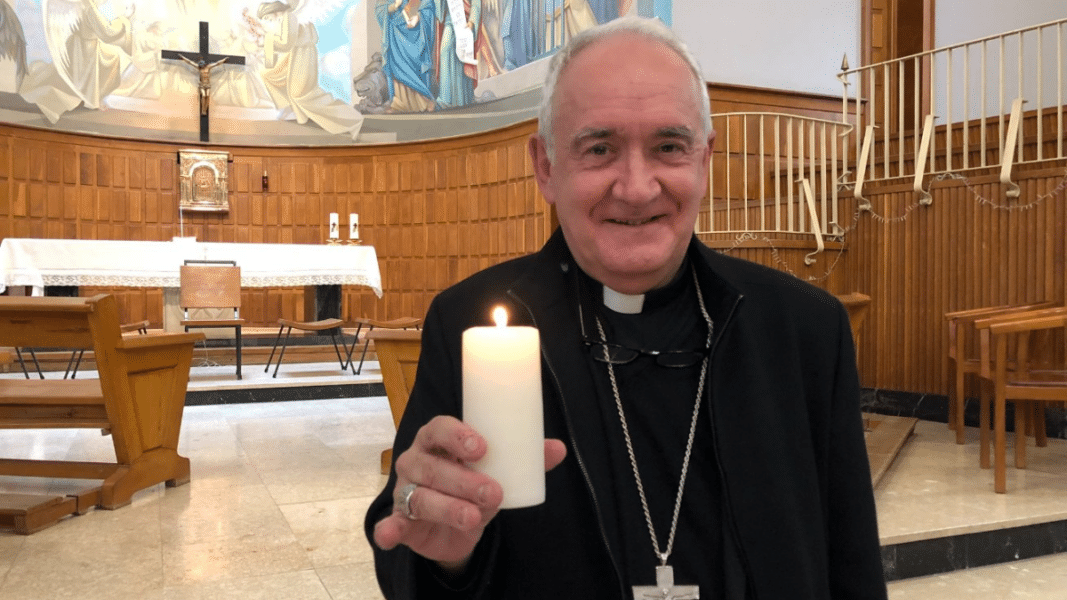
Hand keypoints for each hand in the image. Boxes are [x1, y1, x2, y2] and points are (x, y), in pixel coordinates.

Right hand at [372, 415, 566, 572]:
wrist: (458, 526)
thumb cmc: (473, 483)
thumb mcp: (497, 471)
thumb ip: (525, 459)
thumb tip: (558, 449)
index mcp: (437, 440)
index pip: (440, 428)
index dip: (457, 435)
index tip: (481, 447)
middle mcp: (416, 461)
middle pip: (433, 466)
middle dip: (463, 479)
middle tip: (492, 492)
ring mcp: (406, 491)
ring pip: (419, 497)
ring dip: (446, 507)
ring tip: (472, 517)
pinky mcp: (401, 522)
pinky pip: (390, 523)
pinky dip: (388, 529)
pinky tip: (389, 534)